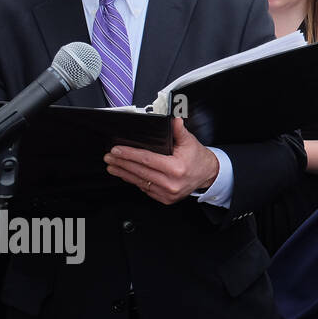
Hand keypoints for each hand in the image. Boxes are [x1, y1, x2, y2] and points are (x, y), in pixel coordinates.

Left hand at [104, 117, 218, 204]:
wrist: (208, 174)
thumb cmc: (197, 158)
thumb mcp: (190, 141)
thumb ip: (179, 130)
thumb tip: (173, 119)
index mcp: (176, 168)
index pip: (147, 160)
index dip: (130, 154)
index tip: (117, 150)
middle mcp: (171, 183)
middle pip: (140, 171)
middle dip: (122, 163)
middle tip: (109, 157)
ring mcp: (167, 193)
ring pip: (140, 182)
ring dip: (124, 173)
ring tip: (112, 166)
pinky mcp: (165, 199)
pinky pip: (145, 189)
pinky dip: (134, 181)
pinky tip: (126, 175)